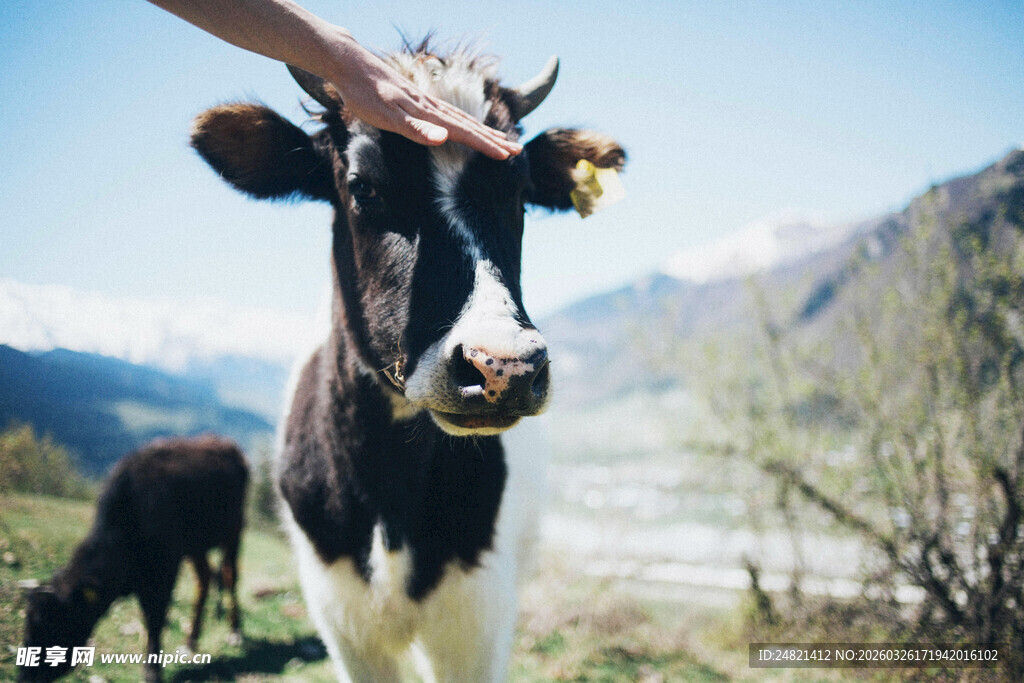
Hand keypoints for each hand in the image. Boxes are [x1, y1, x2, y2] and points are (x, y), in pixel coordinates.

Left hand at [325, 35, 521, 159]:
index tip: (508, 156)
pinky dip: (463, 122)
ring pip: (460, 119)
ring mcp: (424, 102)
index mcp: (427, 113)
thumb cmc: (364, 94)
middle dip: (493, 139)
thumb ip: (415, 129)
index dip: (486, 145)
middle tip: (518, 150)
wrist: (348, 64)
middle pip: (469, 125)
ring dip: (481, 131)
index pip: (465, 132)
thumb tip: (444, 138)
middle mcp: (430, 107)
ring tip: (499, 139)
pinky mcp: (415, 100)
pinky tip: (462, 125)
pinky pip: (448, 114)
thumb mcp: (386, 116)